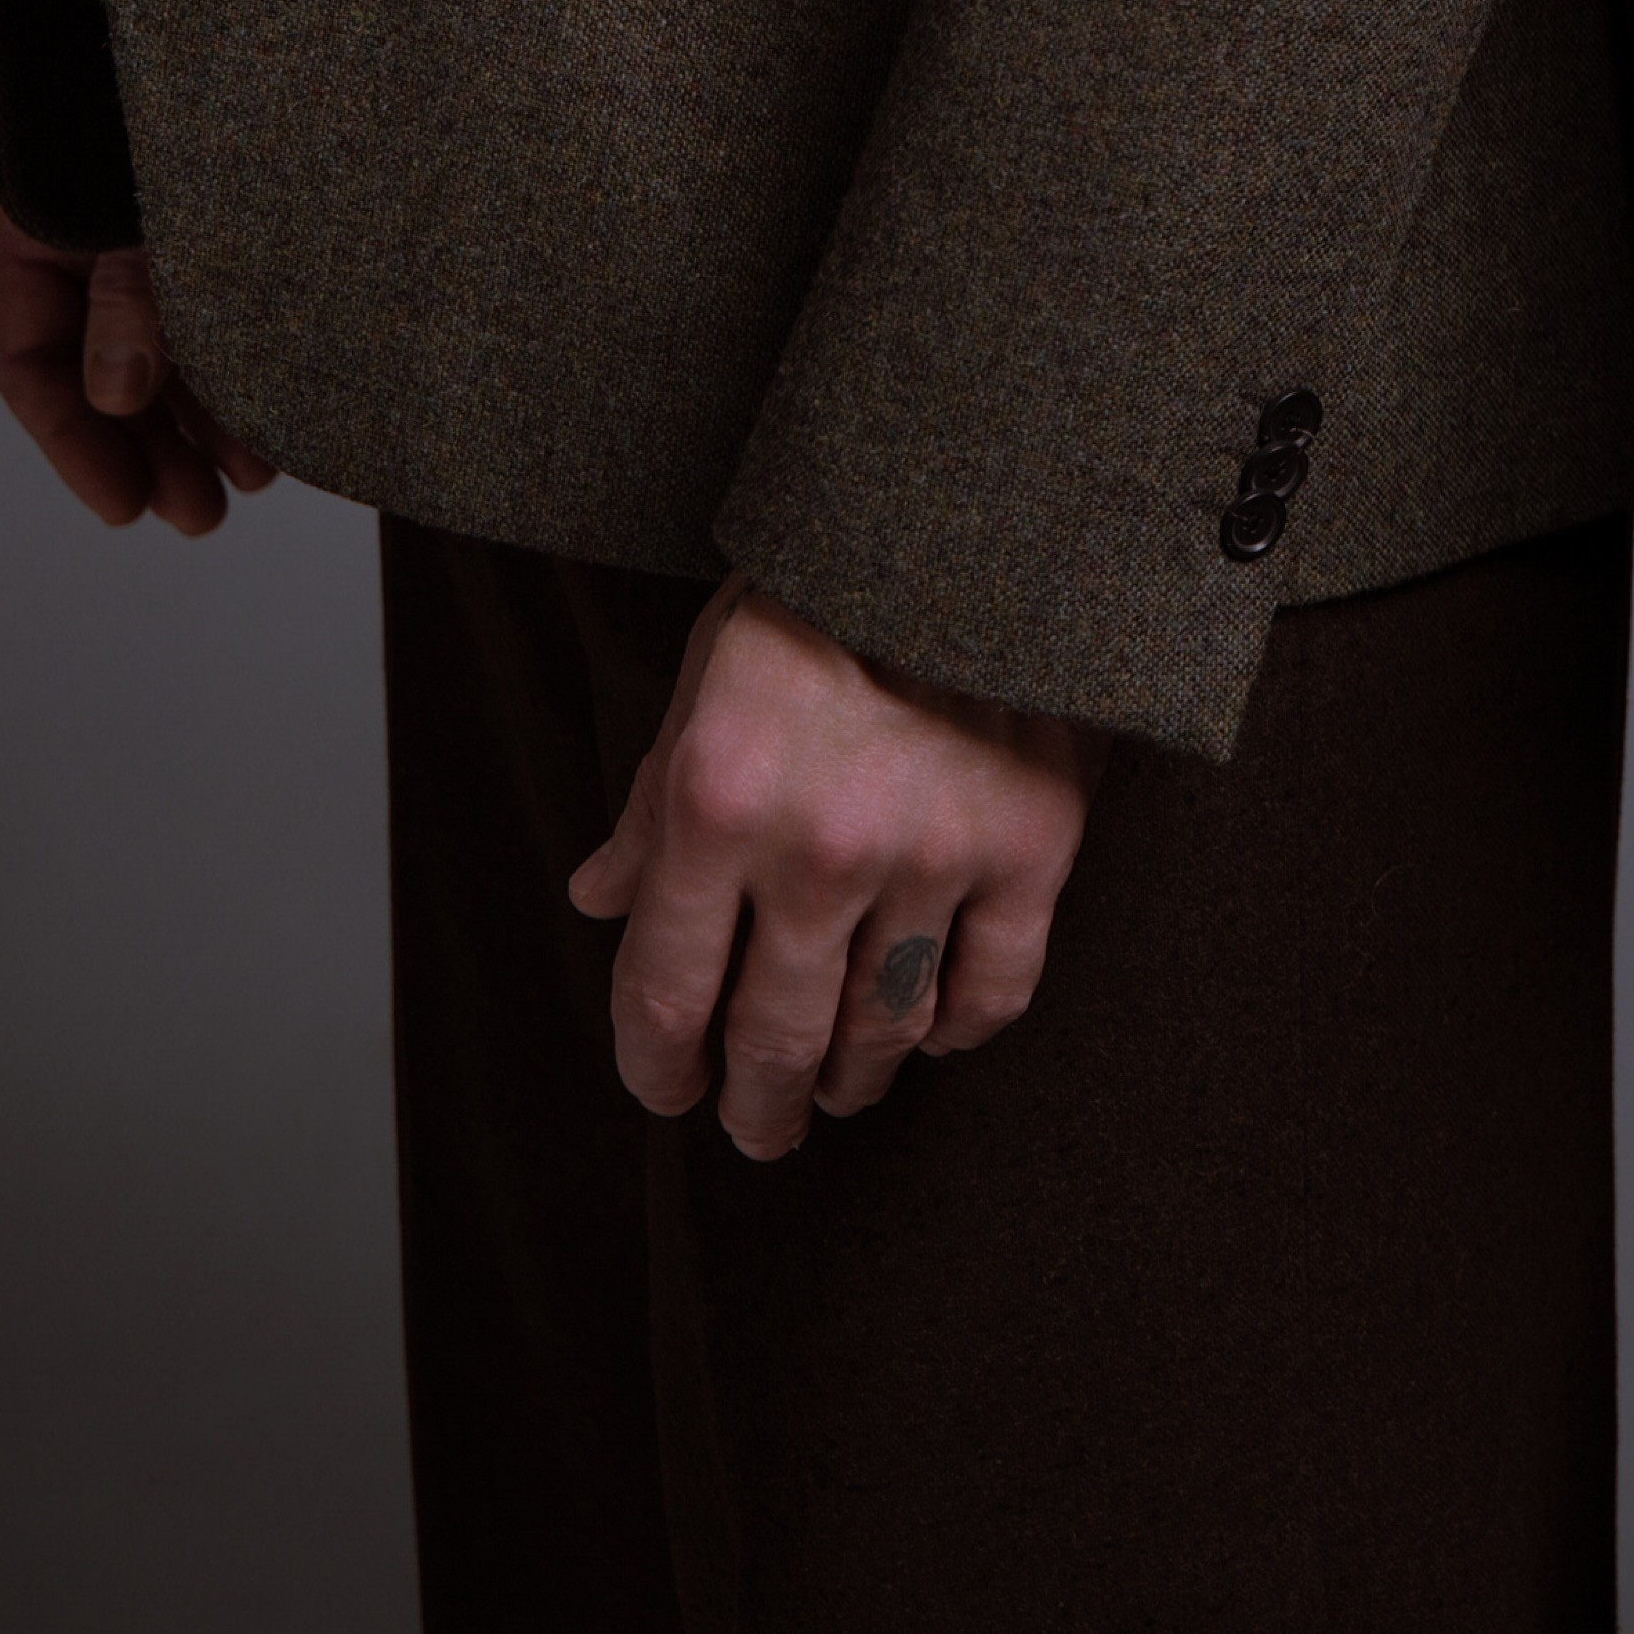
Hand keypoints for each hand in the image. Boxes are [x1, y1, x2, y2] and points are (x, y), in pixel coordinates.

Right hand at [0, 175, 275, 535]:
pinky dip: (239, 363)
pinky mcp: (218, 224)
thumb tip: (116, 396)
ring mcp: (152, 235)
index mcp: (33, 234)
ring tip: (249, 478)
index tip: (123, 507)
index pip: (28, 363)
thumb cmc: (148, 108)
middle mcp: (85, 246)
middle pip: (103, 372)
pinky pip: (219, 311)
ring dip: (201, 419)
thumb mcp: (127, 202)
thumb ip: (124, 294)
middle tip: (200, 514)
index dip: (73, 446)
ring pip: (167, 349)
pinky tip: (271, 412)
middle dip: (151, 450)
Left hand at [569, 579, 1105, 1160]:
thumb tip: (600, 903)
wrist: (970, 503)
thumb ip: (651, 803)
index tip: (667, 1090)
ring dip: (851, 1077)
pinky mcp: (1033, 843)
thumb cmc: (819, 580)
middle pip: (773, 1041)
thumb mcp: (703, 672)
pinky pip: (994, 990)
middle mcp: (818, 846)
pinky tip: (937, 1030)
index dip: (657, 1069)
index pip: (664, 996)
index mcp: (716, 800)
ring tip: (838, 1086)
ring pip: (882, 1030)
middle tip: (756, 1129)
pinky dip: (960, 1029)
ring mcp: (933, 852)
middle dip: (754, 1107)